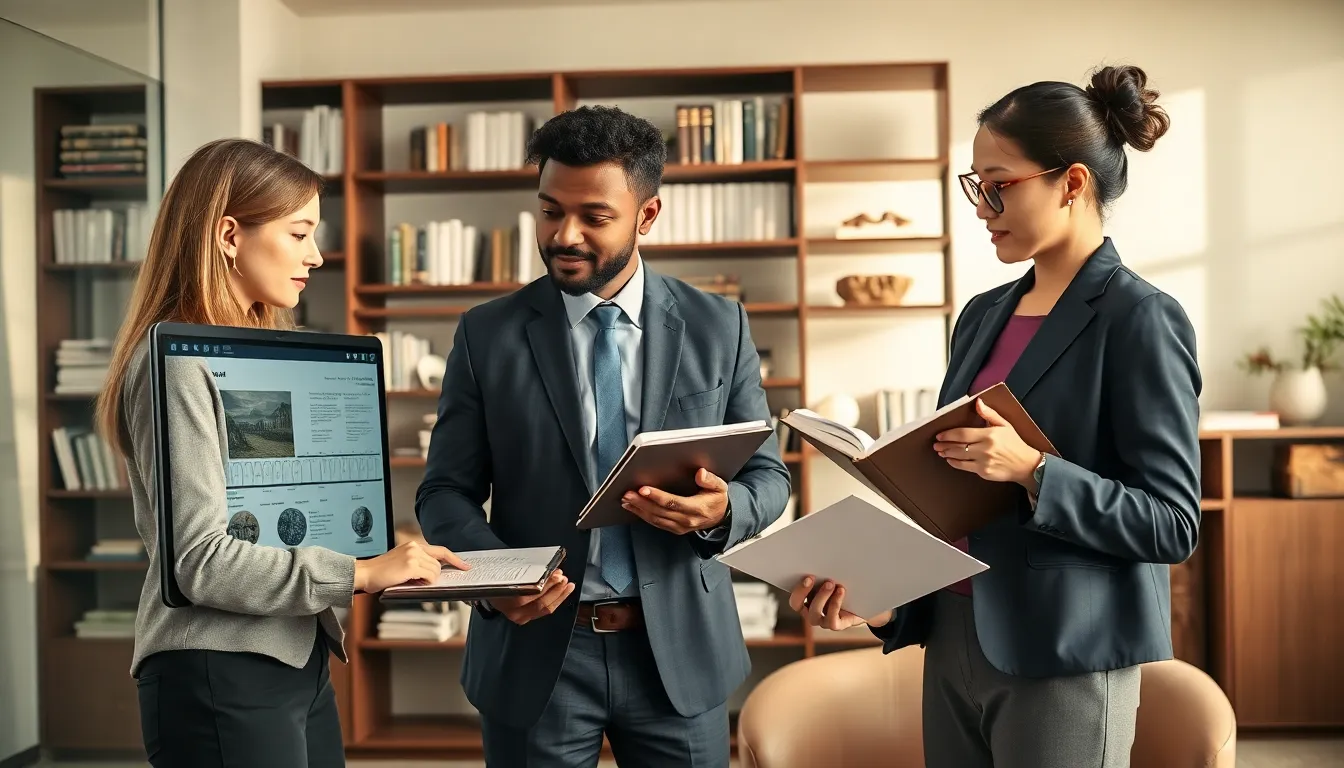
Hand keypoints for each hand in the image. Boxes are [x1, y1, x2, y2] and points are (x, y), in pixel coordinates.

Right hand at [354, 540, 469, 593]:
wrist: (365, 573)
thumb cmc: (381, 572)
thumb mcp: (401, 561)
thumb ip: (418, 562)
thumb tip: (435, 573)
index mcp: (413, 545)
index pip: (441, 550)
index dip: (455, 559)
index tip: (465, 566)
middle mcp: (414, 547)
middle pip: (439, 563)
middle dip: (434, 575)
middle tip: (419, 581)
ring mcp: (413, 555)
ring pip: (435, 571)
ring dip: (427, 580)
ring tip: (411, 580)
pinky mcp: (411, 565)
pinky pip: (429, 576)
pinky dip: (425, 582)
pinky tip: (411, 581)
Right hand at [487, 570, 574, 624]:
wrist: (488, 589)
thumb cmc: (497, 576)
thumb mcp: (506, 570)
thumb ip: (524, 571)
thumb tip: (546, 568)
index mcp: (505, 597)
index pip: (529, 593)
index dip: (545, 584)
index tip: (556, 574)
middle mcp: (512, 611)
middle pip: (539, 602)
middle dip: (555, 589)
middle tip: (562, 578)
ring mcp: (519, 617)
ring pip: (545, 609)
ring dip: (559, 595)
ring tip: (567, 584)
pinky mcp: (525, 618)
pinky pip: (544, 611)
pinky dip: (555, 601)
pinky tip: (563, 592)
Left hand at [621, 467, 727, 534]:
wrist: (720, 517)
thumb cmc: (717, 499)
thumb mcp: (720, 486)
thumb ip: (710, 480)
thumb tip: (700, 473)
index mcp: (697, 509)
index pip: (673, 502)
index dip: (657, 496)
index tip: (643, 489)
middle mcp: (687, 520)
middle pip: (660, 511)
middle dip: (641, 502)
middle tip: (628, 493)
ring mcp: (679, 527)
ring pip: (655, 519)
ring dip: (639, 509)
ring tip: (626, 499)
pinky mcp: (674, 529)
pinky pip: (656, 523)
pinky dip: (642, 515)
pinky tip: (633, 507)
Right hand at [787, 575, 892, 630]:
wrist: (866, 602)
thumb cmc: (845, 585)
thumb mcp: (833, 576)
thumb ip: (824, 570)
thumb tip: (821, 549)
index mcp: (805, 600)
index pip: (794, 598)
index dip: (797, 588)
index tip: (807, 574)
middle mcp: (811, 611)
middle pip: (797, 605)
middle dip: (803, 591)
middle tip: (812, 577)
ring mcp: (823, 621)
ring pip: (814, 614)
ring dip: (821, 597)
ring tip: (831, 583)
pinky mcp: (837, 625)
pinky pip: (832, 620)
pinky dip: (835, 604)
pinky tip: (841, 591)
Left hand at [934, 398, 1041, 490]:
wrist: (1026, 465)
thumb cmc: (1015, 444)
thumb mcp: (1005, 425)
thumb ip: (989, 414)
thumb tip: (978, 402)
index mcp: (990, 435)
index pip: (963, 433)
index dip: (948, 434)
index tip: (940, 435)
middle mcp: (986, 448)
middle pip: (958, 446)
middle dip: (944, 445)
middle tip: (936, 444)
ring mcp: (984, 461)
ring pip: (959, 457)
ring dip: (947, 453)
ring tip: (940, 451)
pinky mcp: (984, 472)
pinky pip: (965, 467)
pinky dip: (955, 463)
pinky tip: (950, 459)